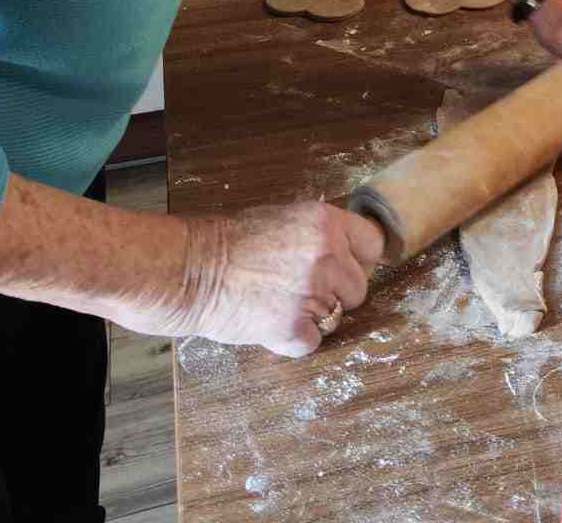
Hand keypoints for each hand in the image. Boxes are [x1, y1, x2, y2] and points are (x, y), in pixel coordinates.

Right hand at [158, 202, 385, 357]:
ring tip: (276, 303)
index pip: (373, 245)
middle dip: (334, 294)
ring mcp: (312, 292)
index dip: (359, 261)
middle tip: (297, 290)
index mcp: (327, 222)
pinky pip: (312, 342)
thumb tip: (347, 252)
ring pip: (336, 317)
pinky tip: (267, 322)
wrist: (188, 270)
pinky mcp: (292, 327)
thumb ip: (320, 235)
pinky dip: (291, 340)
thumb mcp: (283, 220)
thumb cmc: (228, 244)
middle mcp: (327, 255)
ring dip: (312, 317)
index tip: (344, 269)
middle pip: (359, 288)